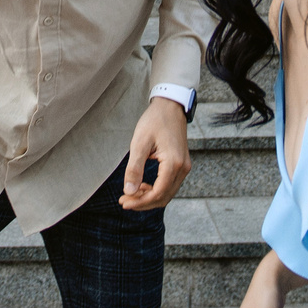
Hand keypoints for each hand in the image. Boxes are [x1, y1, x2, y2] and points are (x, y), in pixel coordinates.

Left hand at [120, 95, 190, 210]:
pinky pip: (169, 184)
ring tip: (130, 194)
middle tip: (124, 201)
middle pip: (163, 197)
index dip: (140, 201)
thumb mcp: (140, 143)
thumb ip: (134, 169)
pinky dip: (156, 189)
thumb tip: (128, 191)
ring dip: (149, 197)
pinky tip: (142, 186)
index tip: (124, 202)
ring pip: (167, 193)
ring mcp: (184, 167)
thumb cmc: (155, 121)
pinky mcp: (181, 164)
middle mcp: (182, 168)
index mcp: (173, 164)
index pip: (157, 193)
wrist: (170, 105)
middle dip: (143, 202)